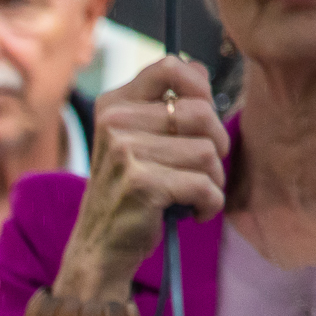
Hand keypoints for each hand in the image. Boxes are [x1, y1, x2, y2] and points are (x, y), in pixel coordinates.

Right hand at [57, 55, 226, 299]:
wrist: (99, 249)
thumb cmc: (128, 192)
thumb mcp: (135, 140)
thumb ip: (162, 104)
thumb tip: (199, 68)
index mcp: (112, 105)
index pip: (170, 67)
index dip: (200, 87)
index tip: (200, 118)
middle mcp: (114, 124)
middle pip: (201, 112)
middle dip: (216, 144)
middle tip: (201, 168)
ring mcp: (125, 154)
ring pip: (207, 151)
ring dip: (213, 178)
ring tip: (194, 194)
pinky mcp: (142, 185)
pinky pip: (205, 184)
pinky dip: (210, 203)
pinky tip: (194, 213)